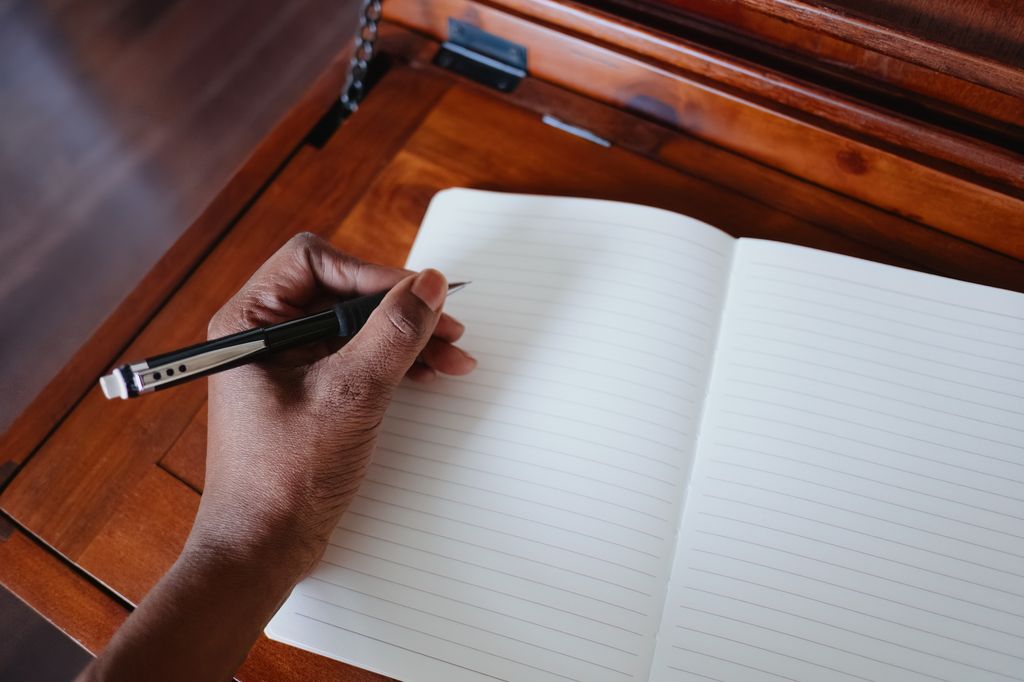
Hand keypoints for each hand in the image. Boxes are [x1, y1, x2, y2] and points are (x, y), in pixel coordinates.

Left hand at [189, 232, 475, 582]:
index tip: (419, 297)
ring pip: (355, 326)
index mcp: (250, 321)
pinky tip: (427, 374)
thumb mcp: (350, 396)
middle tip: (448, 328)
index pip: (315, 261)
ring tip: (451, 357)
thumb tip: (430, 285)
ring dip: (405, 337)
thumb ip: (393, 333)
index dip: (372, 275)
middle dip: (399, 309)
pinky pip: (355, 356)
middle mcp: (264, 334)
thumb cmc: (282, 479)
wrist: (262, 548)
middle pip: (341, 292)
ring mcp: (286, 364)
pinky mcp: (307, 391)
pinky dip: (393, 361)